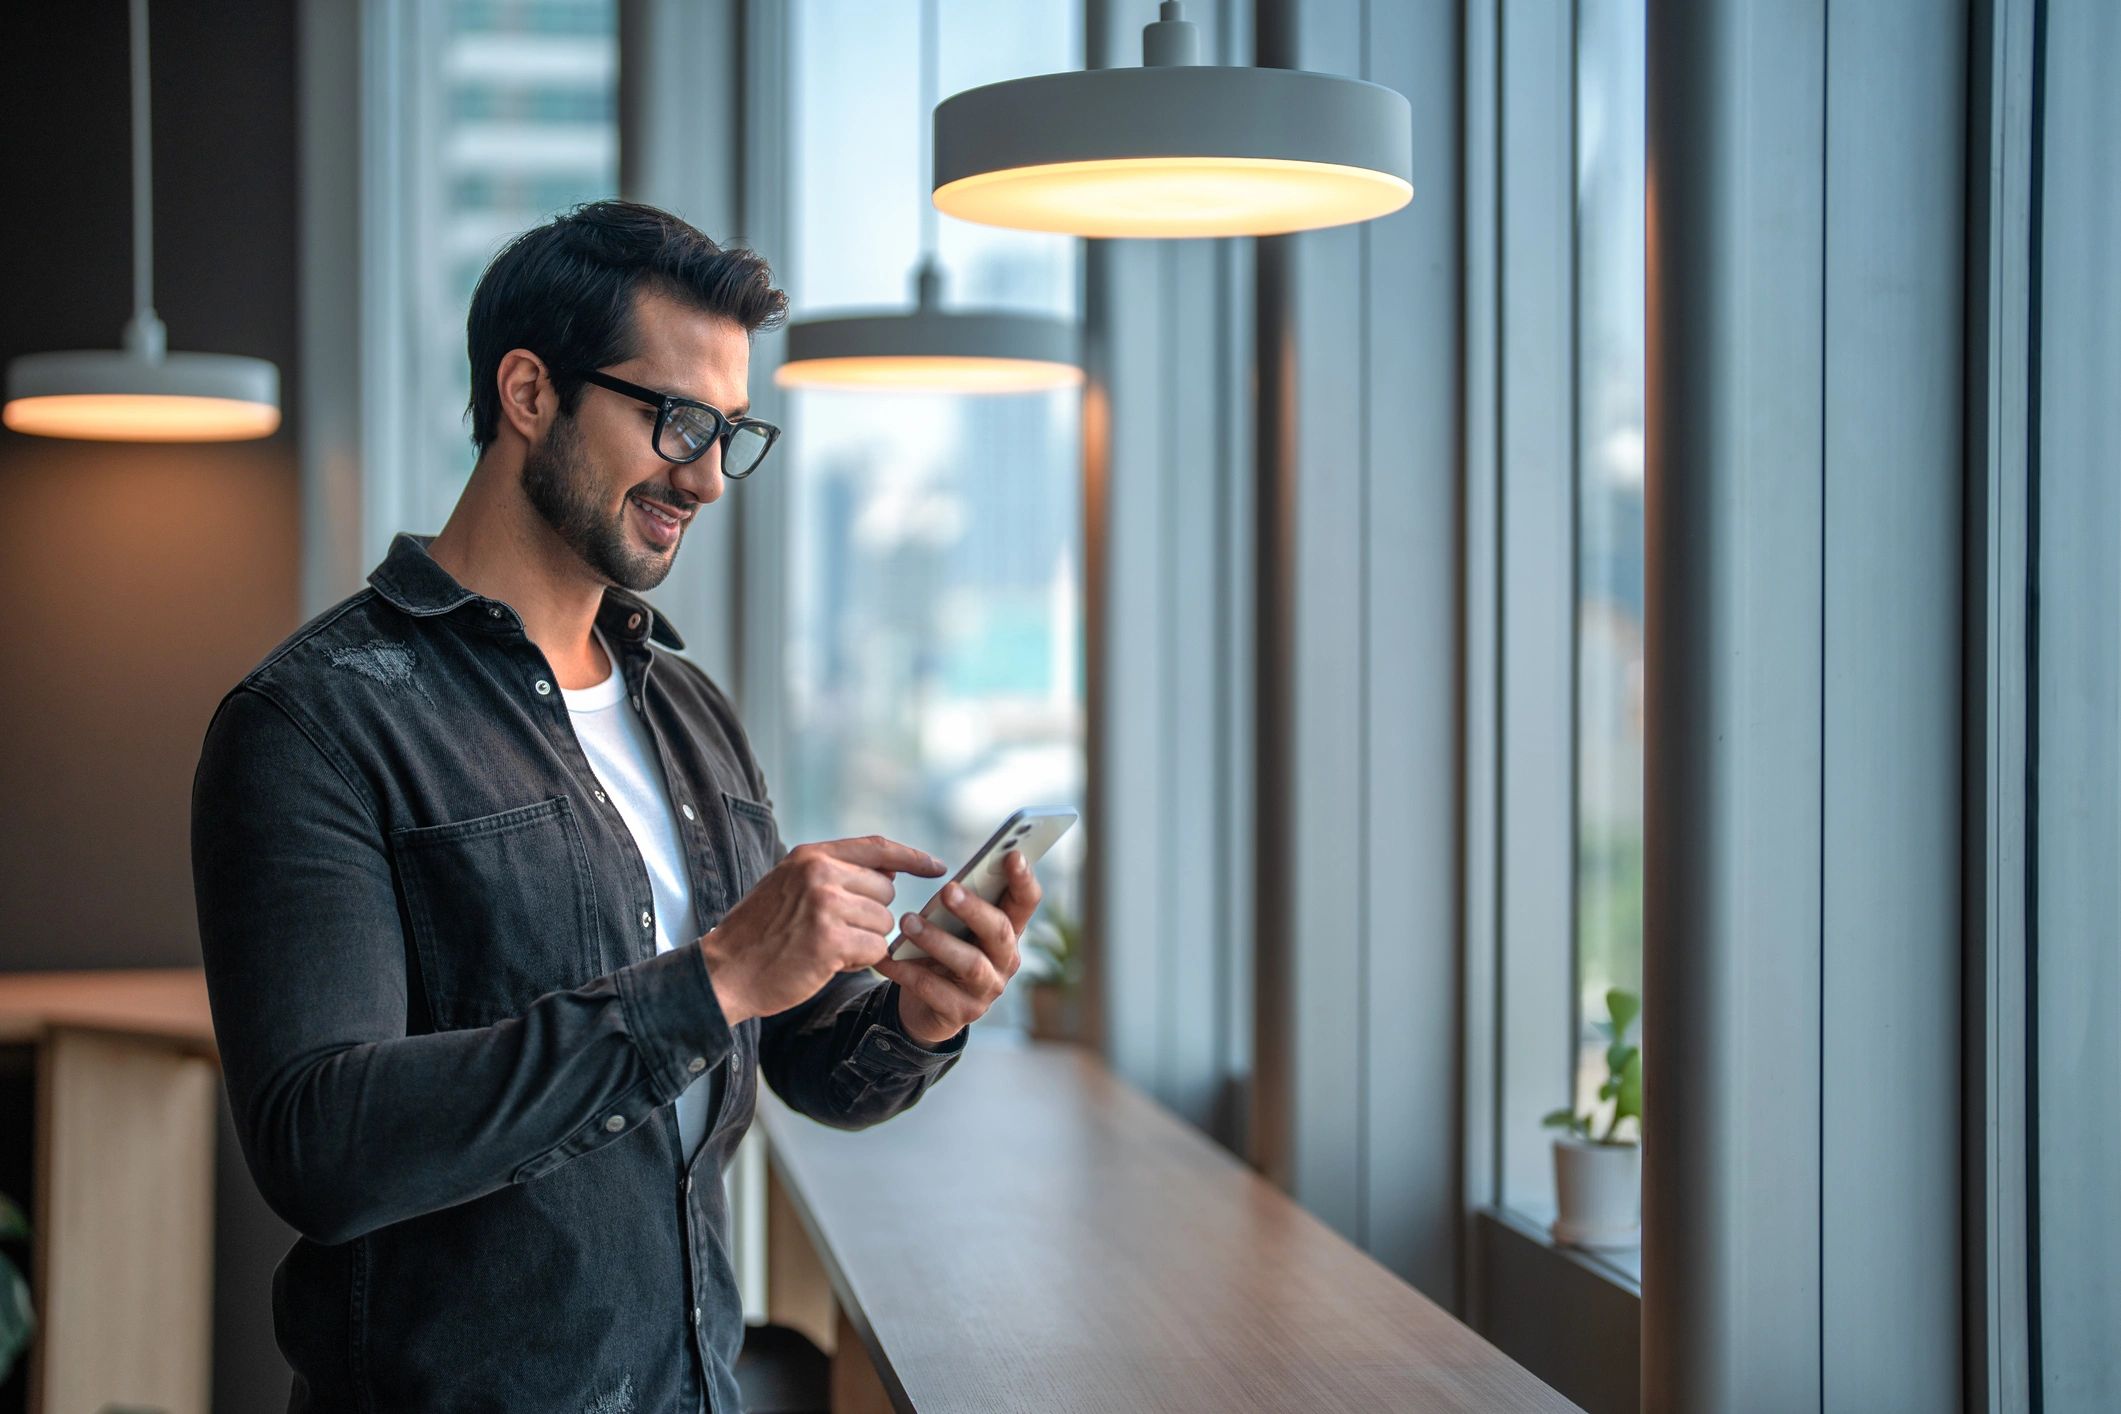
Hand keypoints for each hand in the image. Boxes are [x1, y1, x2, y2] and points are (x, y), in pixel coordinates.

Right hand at [699, 836, 945, 1025]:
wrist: (725, 971)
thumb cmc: (761, 933)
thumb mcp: (790, 886)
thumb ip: (834, 873)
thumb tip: (890, 872)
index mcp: (810, 856)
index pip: (876, 847)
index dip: (911, 857)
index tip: (936, 866)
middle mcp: (819, 873)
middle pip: (885, 891)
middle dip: (871, 916)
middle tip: (834, 932)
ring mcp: (825, 905)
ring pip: (884, 922)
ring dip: (865, 940)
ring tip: (827, 947)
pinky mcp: (830, 940)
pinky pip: (876, 948)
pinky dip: (861, 960)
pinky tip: (830, 962)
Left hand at [873, 850, 1043, 1046]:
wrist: (927, 1007)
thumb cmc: (942, 950)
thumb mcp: (952, 924)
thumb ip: (956, 903)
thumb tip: (949, 883)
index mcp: (1008, 929)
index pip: (1026, 901)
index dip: (1023, 878)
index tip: (1011, 854)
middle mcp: (1006, 959)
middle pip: (1000, 930)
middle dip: (974, 909)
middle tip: (948, 889)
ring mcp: (987, 988)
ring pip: (970, 963)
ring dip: (938, 940)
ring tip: (908, 922)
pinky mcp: (962, 1012)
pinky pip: (935, 989)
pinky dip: (907, 971)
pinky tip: (884, 957)